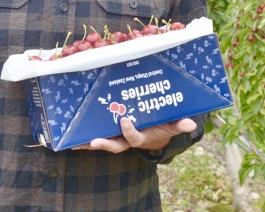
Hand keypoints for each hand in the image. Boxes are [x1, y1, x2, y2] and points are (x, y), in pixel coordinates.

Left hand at [72, 117, 196, 153]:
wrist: (154, 132)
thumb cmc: (162, 126)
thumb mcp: (171, 126)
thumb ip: (178, 125)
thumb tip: (191, 124)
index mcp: (141, 137)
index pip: (134, 136)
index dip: (129, 130)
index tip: (124, 119)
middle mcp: (127, 140)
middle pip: (115, 145)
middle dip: (104, 143)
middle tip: (93, 141)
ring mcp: (118, 137)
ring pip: (103, 142)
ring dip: (89, 143)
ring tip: (75, 142)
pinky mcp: (111, 133)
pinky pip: (97, 136)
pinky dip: (85, 139)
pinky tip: (72, 138)